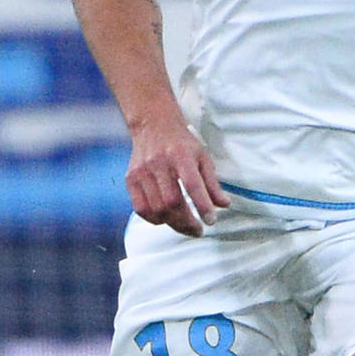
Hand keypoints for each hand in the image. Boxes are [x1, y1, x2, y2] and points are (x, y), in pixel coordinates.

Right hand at [126, 113, 225, 235]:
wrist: (153, 125)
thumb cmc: (181, 144)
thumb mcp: (202, 157)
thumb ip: (212, 183)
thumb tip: (224, 205)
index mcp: (180, 155)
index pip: (192, 185)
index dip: (202, 206)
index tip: (211, 221)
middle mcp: (159, 163)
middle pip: (172, 202)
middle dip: (187, 222)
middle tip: (198, 230)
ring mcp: (142, 172)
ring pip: (156, 209)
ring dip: (173, 224)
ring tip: (185, 226)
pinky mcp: (130, 179)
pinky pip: (141, 208)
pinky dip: (155, 219)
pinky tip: (166, 220)